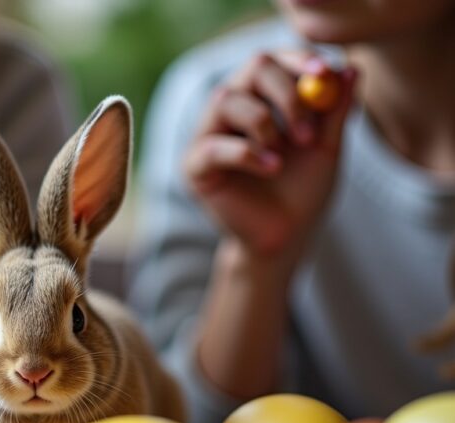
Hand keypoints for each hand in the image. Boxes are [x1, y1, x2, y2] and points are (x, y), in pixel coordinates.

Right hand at [184, 52, 357, 262]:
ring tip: (284, 156)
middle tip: (307, 132)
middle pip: (252, 69)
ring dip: (264, 124)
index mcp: (263, 97)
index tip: (324, 73)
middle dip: (286, 95)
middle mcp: (233, 108)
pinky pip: (214, 147)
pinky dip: (246, 154)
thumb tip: (352, 67)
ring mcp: (209, 134)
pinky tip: (271, 169)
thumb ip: (336, 112)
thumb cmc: (303, 191)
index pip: (276, 61)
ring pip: (227, 99)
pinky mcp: (194, 166)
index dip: (298, 61)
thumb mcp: (327, 149)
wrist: (284, 237)